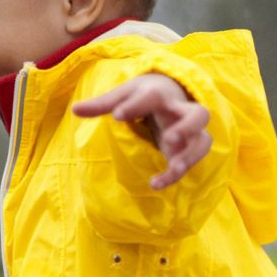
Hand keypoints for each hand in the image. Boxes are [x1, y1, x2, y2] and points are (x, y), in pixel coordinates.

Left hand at [72, 73, 211, 189]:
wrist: (170, 92)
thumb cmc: (142, 96)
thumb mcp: (122, 96)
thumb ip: (101, 105)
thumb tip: (74, 110)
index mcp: (160, 94)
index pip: (152, 97)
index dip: (136, 106)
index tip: (116, 116)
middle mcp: (181, 110)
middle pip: (199, 114)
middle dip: (188, 126)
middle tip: (170, 138)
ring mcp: (191, 131)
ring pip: (203, 140)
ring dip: (189, 155)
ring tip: (173, 168)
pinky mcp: (192, 147)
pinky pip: (193, 159)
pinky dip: (177, 173)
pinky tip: (155, 184)